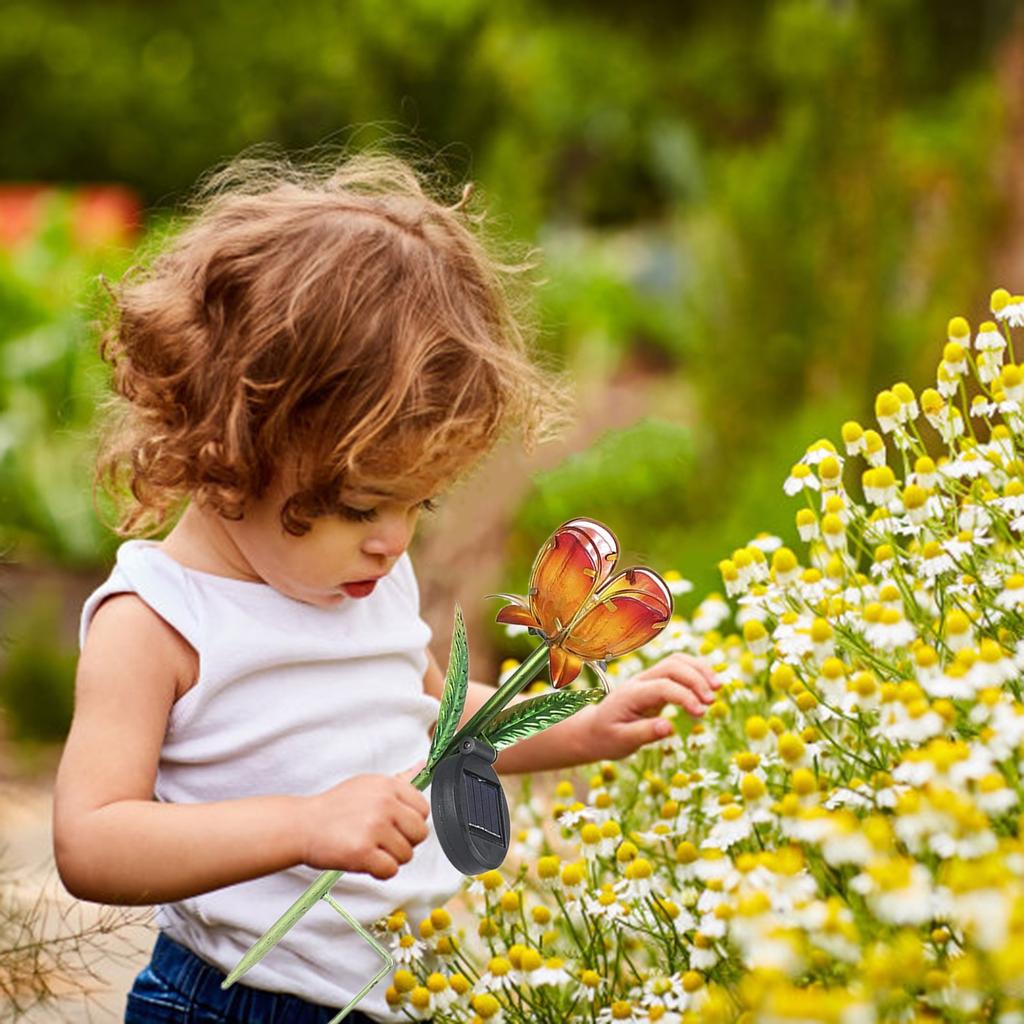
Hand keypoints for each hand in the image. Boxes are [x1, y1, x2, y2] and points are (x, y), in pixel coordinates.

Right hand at [300, 759, 429, 877]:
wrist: (302, 825)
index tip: (395, 825)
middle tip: (382, 841)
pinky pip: (390, 870)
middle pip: (420, 833)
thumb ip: (400, 779)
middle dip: (404, 842)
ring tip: (369, 848)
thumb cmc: (334, 808)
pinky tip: (365, 860)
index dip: (411, 822)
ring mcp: (374, 827)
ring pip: (406, 855)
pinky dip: (379, 871)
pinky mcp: (363, 851)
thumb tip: (424, 765)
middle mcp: (384, 803)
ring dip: (390, 858)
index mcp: (388, 785)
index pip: (423, 809)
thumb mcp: (368, 785)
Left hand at [572, 653, 721, 761]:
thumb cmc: (607, 737)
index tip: (701, 714)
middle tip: (712, 702)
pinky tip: (710, 685)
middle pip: (672, 665)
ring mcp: (648, 678)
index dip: (685, 696)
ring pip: (677, 661)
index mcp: (631, 694)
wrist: (594, 729)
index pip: (663, 686)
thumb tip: (670, 727)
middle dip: (696, 679)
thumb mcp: (622, 741)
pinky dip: (697, 672)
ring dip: (699, 671)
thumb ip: (644, 734)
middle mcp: (641, 680)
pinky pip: (678, 668)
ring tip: (717, 689)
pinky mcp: (657, 682)